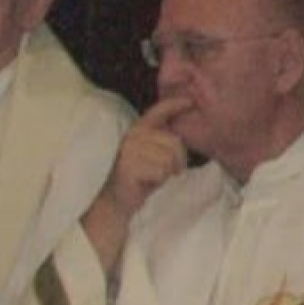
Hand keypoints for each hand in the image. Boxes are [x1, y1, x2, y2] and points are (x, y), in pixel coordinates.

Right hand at [82, 98, 190, 275]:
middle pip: (174, 142)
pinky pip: (161, 171)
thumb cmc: (136, 181)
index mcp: (137, 130)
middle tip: (167, 173)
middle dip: (178, 160)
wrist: (113, 203)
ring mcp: (129, 149)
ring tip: (153, 178)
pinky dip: (159, 181)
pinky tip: (146, 183)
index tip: (190, 101)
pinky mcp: (129, 165)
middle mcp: (132, 135)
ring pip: (170, 158)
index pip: (158, 111)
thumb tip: (181, 133)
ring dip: (168, 173)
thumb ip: (162, 142)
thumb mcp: (151, 156)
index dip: (176, 103)